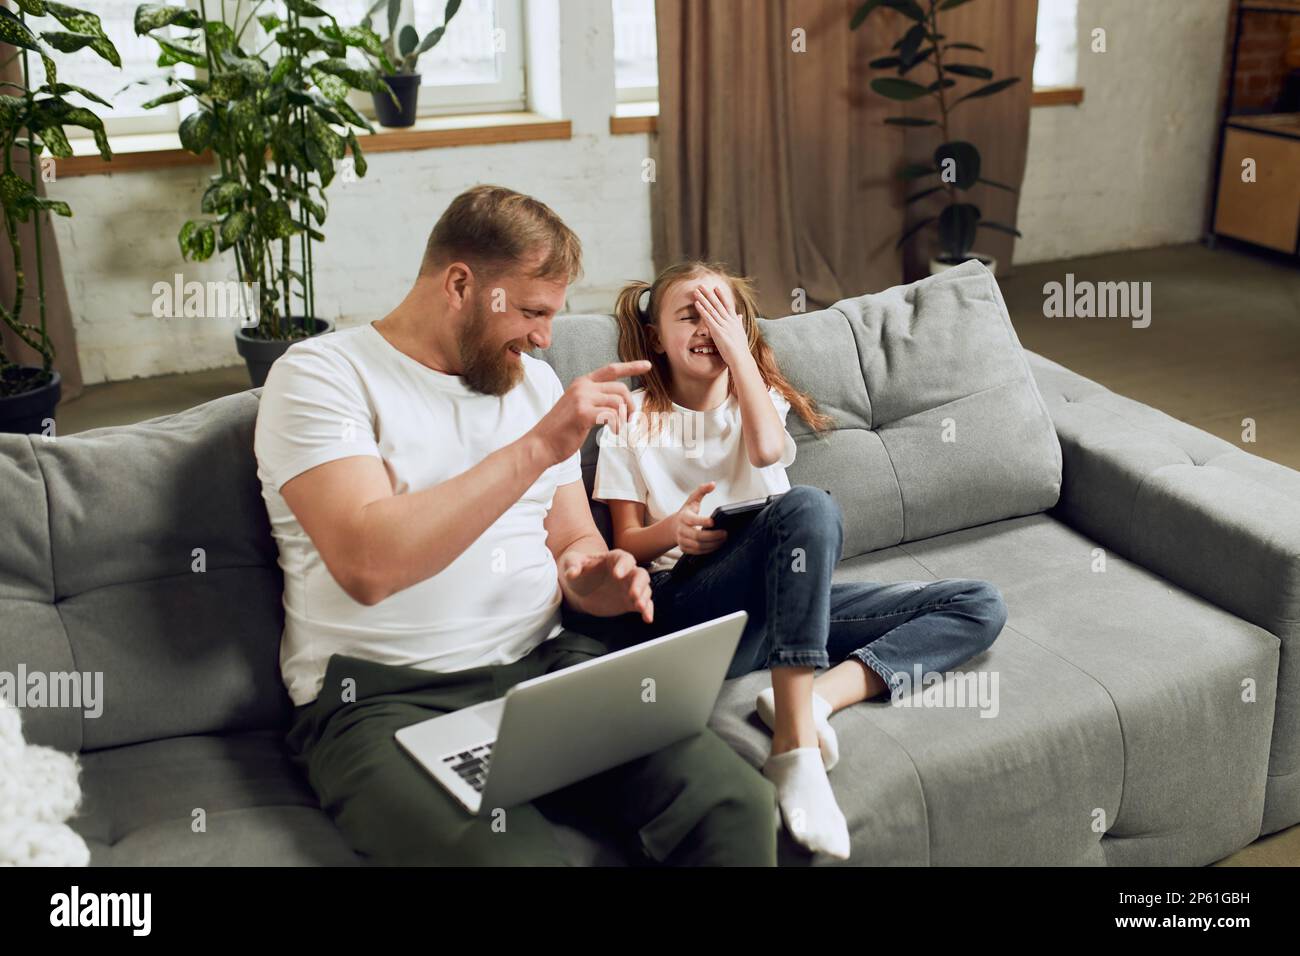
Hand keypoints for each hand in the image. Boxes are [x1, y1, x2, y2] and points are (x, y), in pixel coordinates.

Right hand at [531, 360, 651, 465]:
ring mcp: (581, 398)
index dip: (631, 366)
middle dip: (630, 405)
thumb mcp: (578, 407)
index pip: (611, 370)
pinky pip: (611, 415)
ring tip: (619, 428)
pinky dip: (616, 425)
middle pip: (620, 388)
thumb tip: (620, 404)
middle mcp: (582, 386)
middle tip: (629, 419)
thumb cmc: (561, 430)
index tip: (647, 366)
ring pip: (618, 402)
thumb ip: (595, 400)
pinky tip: (613, 432)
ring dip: (624, 417)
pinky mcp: (582, 413)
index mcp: (582, 383)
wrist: (540, 444)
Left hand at [559, 549, 652, 622]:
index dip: (623, 565)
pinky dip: (648, 610)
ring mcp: (630, 587)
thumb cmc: (579, 570)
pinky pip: (644, 605)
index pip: (623, 558)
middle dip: (639, 584)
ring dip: (644, 598)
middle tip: (633, 594)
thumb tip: (571, 572)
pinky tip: (647, 618)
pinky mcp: (630, 602)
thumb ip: (572, 565)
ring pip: (644, 589)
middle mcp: (627, 572)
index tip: (617, 574)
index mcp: (613, 559)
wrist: (582, 588)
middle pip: (640, 574)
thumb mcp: (571, 563)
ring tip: (640, 607)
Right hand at [672, 481, 727, 555]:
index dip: (702, 521)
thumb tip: (713, 484)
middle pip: (697, 536)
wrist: (674, 527)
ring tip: (723, 540)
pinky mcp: (684, 548)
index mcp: (684, 517)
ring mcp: (682, 540)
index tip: (714, 522)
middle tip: (725, 534)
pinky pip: (697, 552)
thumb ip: (702, 490)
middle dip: (713, 536)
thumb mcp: (692, 500)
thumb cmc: (687, 512)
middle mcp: (681, 529)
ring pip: (698, 546)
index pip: (693, 520)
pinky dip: (708, 550)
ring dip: (712, 544)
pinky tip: (717, 546)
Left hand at [693, 285, 751, 370]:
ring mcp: (723, 325)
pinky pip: (708, 318)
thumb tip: (739, 315)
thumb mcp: (741, 333)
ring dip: (703, 299)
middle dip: (709, 294)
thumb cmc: (740, 349)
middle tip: (701, 285)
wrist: (741, 358)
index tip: (716, 287)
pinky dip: (702, 309)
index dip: (721, 296)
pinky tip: (697, 303)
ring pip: (712, 308)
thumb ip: (739, 323)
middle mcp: (729, 321)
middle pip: (718, 304)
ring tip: (696, 291)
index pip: (727, 305)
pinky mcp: (717, 331)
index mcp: (734, 321)